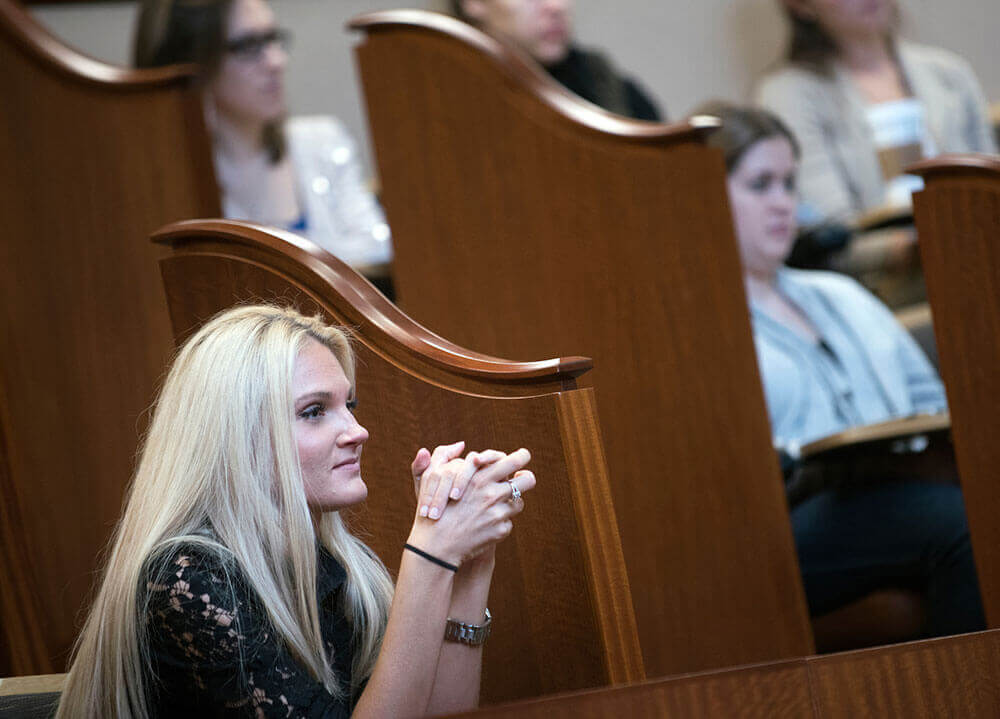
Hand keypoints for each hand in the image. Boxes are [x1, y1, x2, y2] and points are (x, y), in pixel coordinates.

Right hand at [407, 449, 534, 565]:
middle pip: (528, 479)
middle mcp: (492, 494)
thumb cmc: (431, 508)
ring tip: (495, 505)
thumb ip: (444, 454)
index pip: (515, 460)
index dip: (522, 456)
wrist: (434, 546)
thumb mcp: (432, 476)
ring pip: (519, 503)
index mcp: (480, 477)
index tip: (522, 456)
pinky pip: (508, 522)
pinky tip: (484, 524)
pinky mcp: (500, 531)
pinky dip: (498, 522)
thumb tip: (460, 444)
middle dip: (527, 477)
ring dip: (510, 503)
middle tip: (523, 477)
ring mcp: (498, 514)